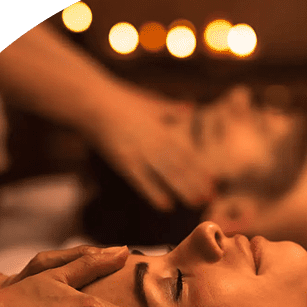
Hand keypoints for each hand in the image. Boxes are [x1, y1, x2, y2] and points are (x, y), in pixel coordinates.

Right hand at [89, 86, 213, 210]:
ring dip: (183, 190)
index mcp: (162, 129)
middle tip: (211, 198)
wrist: (92, 101)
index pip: (186, 152)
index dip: (200, 168)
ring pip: (167, 174)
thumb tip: (190, 107)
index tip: (214, 180)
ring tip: (196, 203)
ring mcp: (139, 153)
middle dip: (196, 183)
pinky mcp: (123, 161)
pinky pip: (141, 181)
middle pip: (180, 166)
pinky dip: (154, 193)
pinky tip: (166, 206)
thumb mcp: (150, 102)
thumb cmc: (121, 100)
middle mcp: (154, 142)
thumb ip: (171, 109)